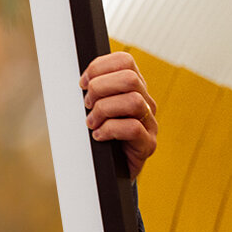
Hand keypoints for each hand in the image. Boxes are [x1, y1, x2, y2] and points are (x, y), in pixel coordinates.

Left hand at [80, 52, 157, 178]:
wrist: (110, 171)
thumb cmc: (101, 136)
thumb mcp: (95, 108)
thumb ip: (93, 91)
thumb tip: (81, 81)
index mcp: (133, 88)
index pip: (125, 61)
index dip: (100, 67)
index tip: (83, 83)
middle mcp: (146, 102)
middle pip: (130, 78)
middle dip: (100, 88)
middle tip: (87, 104)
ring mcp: (150, 123)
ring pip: (133, 101)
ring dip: (104, 110)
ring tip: (91, 122)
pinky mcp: (148, 144)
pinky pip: (133, 128)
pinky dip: (109, 130)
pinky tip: (99, 136)